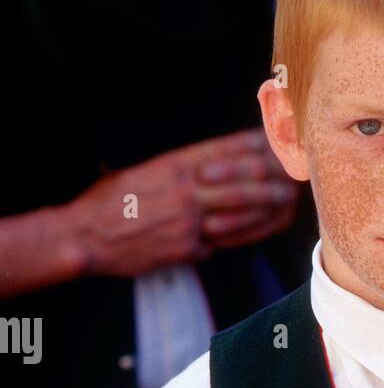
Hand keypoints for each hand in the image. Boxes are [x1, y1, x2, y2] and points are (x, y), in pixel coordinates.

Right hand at [64, 128, 298, 276]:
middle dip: (272, 179)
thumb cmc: (109, 202)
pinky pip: (221, 242)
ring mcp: (189, 220)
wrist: (86, 236)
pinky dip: (237, 236)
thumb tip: (207, 171)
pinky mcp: (187, 247)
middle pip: (242, 181)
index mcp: (174, 165)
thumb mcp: (143, 171)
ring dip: (266, 208)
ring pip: (240, 212)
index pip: (225, 150)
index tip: (276, 140)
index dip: (255, 145)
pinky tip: (258, 231)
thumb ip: (177, 172)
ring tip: (286, 205)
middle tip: (294, 178)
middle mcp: (186, 189)